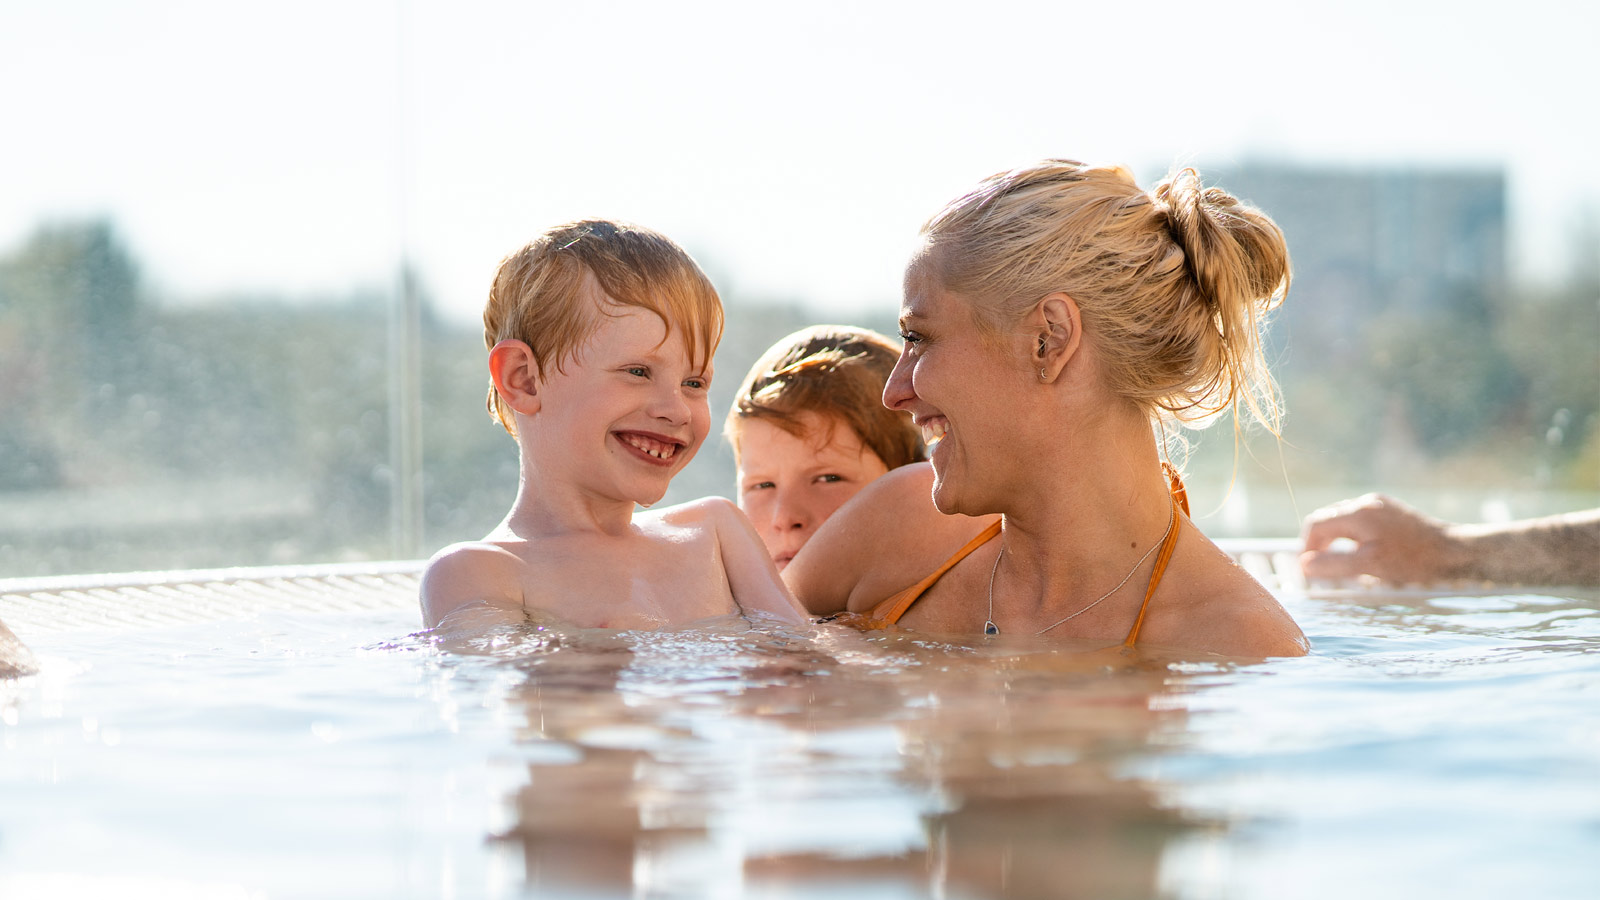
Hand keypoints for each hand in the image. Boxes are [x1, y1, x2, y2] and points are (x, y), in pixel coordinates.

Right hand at [1299, 494, 1463, 584]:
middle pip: (1327, 521)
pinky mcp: (1392, 512)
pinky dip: (1353, 538)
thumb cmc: (1414, 560)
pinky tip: (1363, 554)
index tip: (1308, 570)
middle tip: (1321, 570)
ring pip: (1343, 521)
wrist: (1455, 552)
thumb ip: (1334, 564)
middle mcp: (1366, 503)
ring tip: (1341, 564)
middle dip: (1320, 545)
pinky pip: (1360, 522)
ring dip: (1335, 542)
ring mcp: (1380, 504)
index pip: (1316, 525)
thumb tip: (1305, 564)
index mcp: (1357, 513)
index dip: (1306, 548)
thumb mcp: (1370, 565)